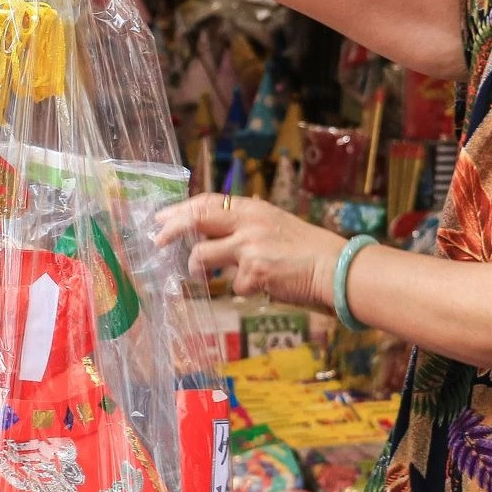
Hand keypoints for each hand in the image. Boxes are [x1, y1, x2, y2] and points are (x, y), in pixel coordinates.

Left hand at [155, 195, 346, 308]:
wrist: (335, 267)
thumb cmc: (308, 249)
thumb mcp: (275, 225)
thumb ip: (246, 226)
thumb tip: (214, 232)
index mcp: (253, 209)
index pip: (207, 202)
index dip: (181, 209)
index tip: (162, 217)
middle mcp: (249, 223)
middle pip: (197, 219)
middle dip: (171, 230)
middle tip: (156, 240)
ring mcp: (250, 247)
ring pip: (203, 256)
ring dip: (196, 267)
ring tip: (198, 272)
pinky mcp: (255, 273)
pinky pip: (234, 285)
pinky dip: (243, 289)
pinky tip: (260, 287)